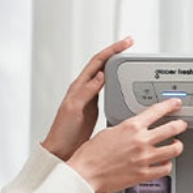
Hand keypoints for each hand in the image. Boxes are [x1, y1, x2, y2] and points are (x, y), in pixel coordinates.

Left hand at [42, 37, 133, 160]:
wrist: (61, 150)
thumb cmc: (63, 132)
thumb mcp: (74, 109)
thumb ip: (86, 92)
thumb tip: (100, 74)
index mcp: (79, 87)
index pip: (97, 61)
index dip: (112, 50)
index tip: (126, 43)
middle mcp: (85, 89)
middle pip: (102, 64)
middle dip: (116, 52)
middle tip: (131, 46)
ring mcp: (90, 98)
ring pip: (106, 75)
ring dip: (117, 65)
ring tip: (130, 60)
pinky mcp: (95, 107)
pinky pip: (108, 90)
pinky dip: (117, 82)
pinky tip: (125, 84)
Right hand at [66, 98, 186, 192]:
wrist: (85, 173)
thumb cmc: (91, 154)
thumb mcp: (108, 132)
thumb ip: (126, 129)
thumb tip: (134, 129)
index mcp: (131, 127)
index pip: (157, 111)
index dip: (170, 105)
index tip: (175, 103)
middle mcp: (141, 141)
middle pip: (172, 128)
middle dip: (180, 124)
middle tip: (181, 124)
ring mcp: (144, 158)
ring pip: (174, 149)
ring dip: (177, 145)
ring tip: (176, 144)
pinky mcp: (144, 174)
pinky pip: (165, 169)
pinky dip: (167, 165)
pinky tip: (165, 163)